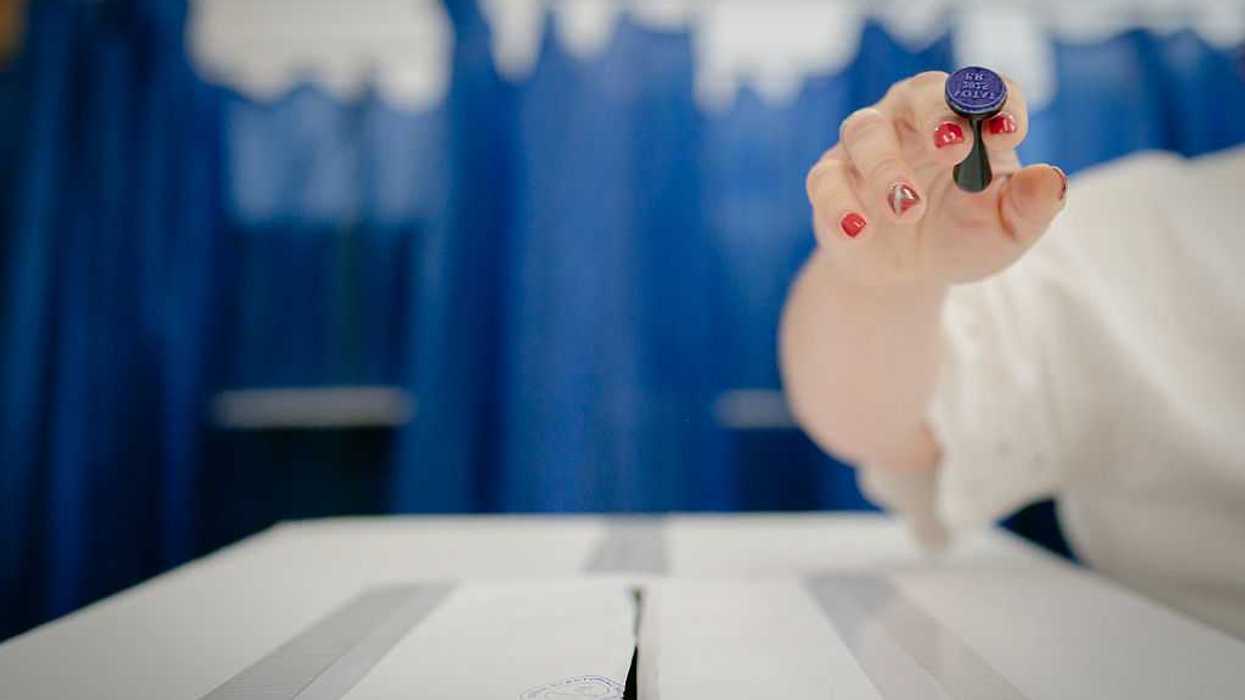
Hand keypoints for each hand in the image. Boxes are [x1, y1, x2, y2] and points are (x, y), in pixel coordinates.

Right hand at [805, 71, 1065, 288]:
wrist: (905, 276)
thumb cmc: (961, 237)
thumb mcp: (1006, 230)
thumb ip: (1031, 206)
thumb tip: (1052, 179)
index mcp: (966, 120)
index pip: (985, 92)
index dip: (997, 103)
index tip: (1009, 133)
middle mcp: (913, 121)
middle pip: (919, 92)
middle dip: (936, 114)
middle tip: (954, 148)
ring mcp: (867, 148)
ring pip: (865, 131)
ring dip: (887, 168)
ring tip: (908, 209)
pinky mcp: (830, 180)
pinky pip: (825, 180)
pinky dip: (840, 203)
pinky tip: (861, 230)